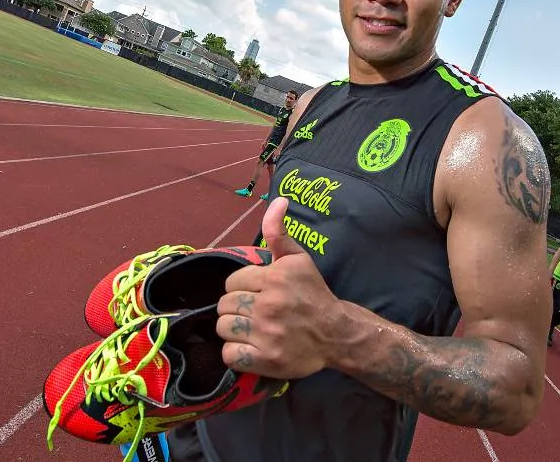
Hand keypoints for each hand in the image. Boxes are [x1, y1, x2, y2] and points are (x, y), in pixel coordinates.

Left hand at [217, 197, 338, 378]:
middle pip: (224, 305)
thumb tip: (278, 200)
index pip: (232, 282)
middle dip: (235, 308)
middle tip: (253, 312)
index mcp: (274, 278)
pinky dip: (236, 352)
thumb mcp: (298, 258)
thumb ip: (278, 231)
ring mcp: (267, 334)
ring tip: (251, 329)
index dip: (241, 288)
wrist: (335, 332)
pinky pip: (230, 354)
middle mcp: (269, 305)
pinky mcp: (266, 359)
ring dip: (233, 330)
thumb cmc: (312, 293)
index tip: (256, 293)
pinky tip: (251, 347)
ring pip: (224, 328)